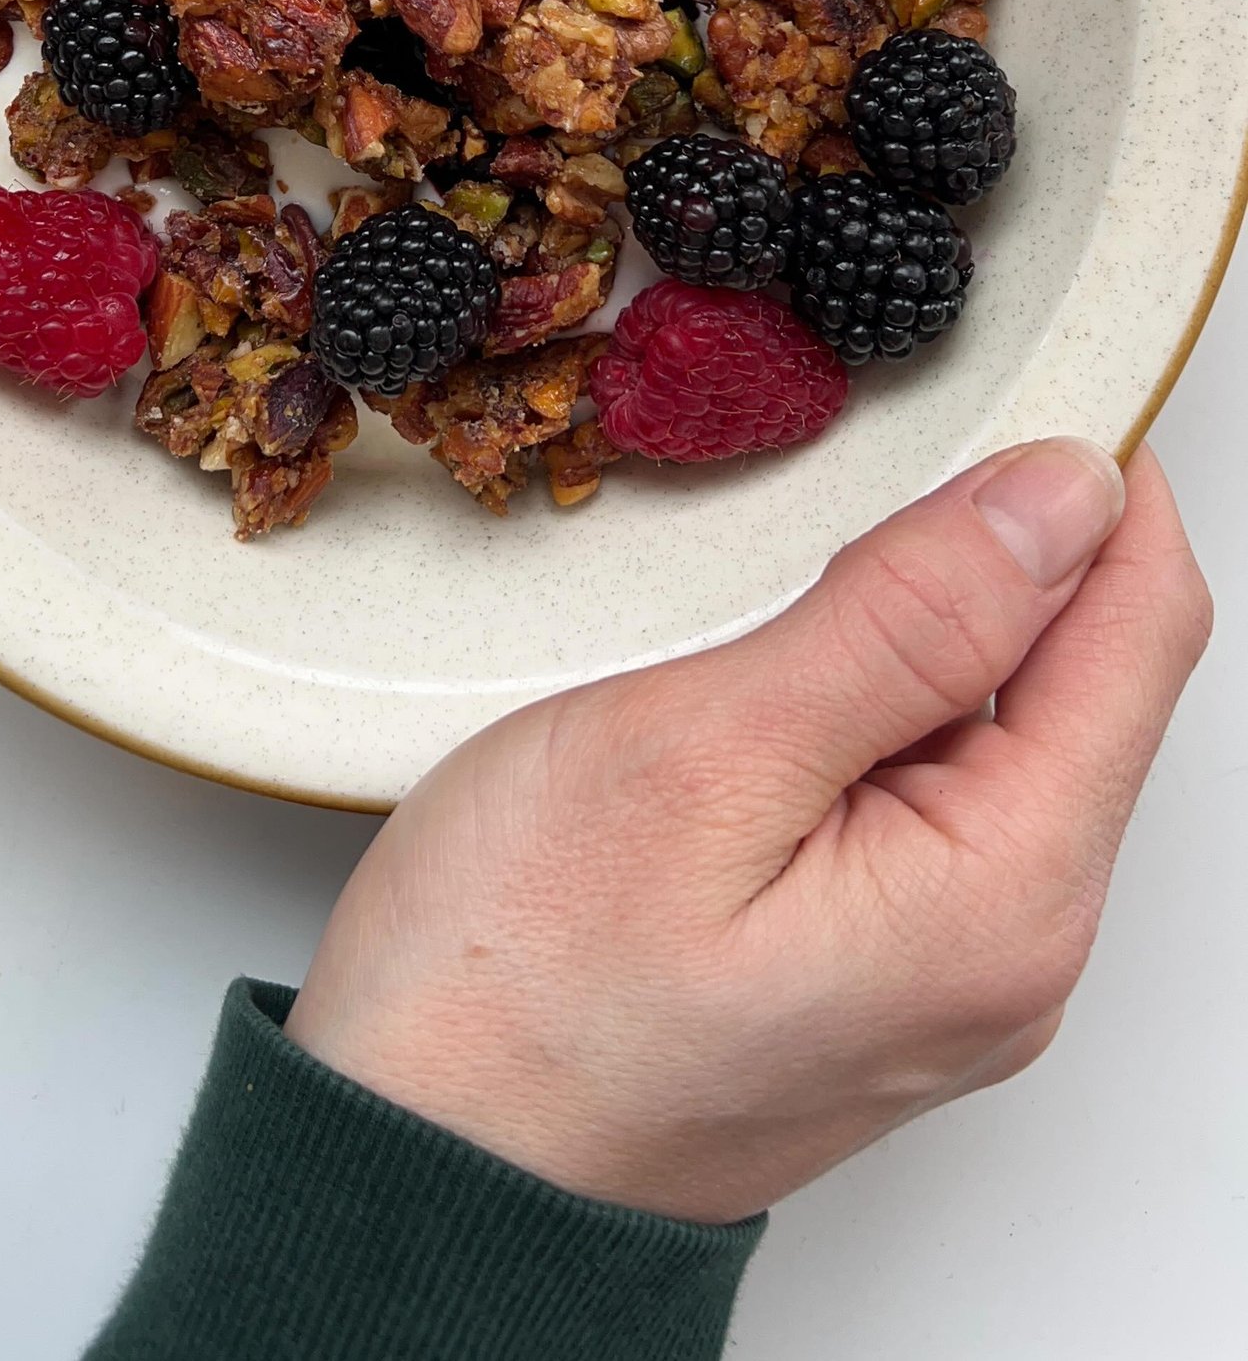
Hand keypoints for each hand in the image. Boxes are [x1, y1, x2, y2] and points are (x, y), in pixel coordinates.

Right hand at [289, 439, 1208, 1221]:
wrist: (415, 1172)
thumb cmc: (515, 993)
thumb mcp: (703, 753)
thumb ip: (905, 618)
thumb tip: (1061, 497)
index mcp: (1005, 894)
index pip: (1140, 630)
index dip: (1089, 483)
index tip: (1000, 383)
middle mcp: (1015, 947)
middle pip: (1085, 676)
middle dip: (993, 551)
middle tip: (834, 491)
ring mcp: (951, 967)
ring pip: (1001, 724)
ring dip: (921, 624)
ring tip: (769, 598)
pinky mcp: (881, 964)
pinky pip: (930, 790)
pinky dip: (873, 701)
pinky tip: (766, 686)